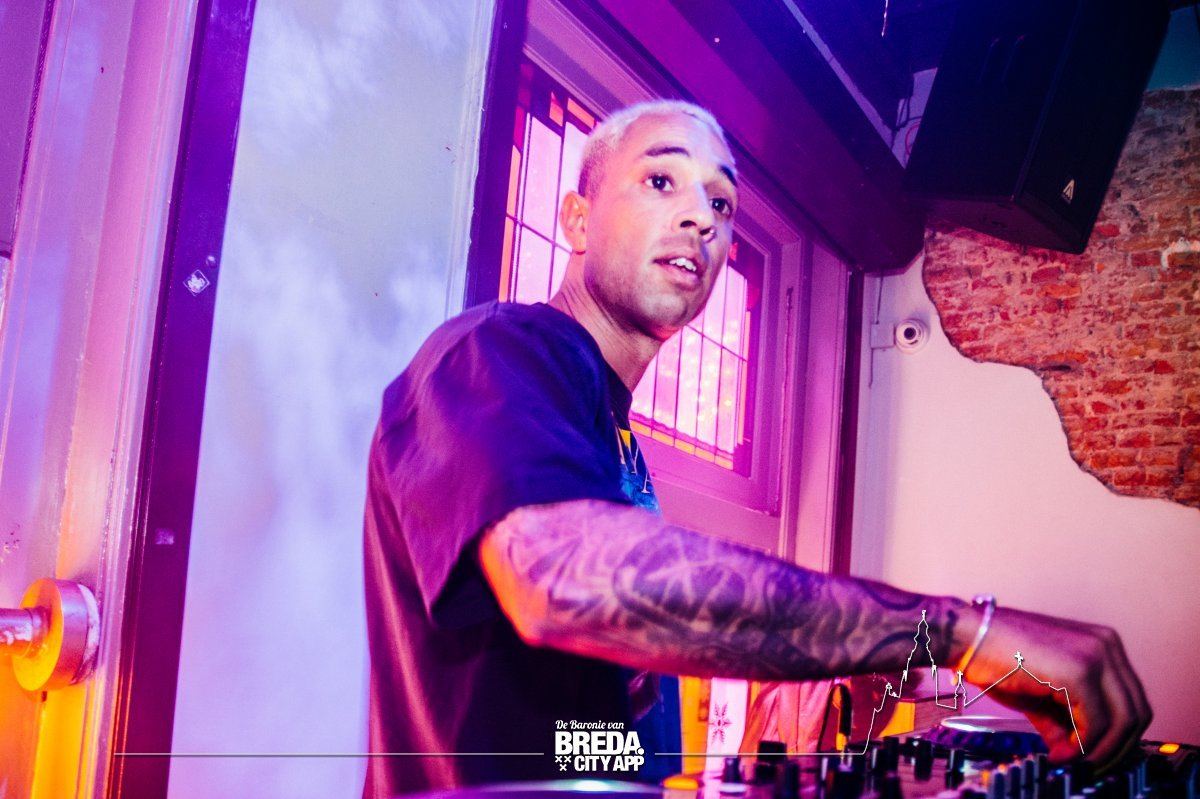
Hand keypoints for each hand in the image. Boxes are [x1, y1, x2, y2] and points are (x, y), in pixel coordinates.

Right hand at [962, 606, 1150, 767]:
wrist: (966, 636)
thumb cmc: (996, 655)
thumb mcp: (1041, 692)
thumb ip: (1065, 719)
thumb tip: (1076, 751)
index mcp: (1103, 645)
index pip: (1132, 700)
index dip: (1119, 737)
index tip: (1098, 757)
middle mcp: (1107, 645)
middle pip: (1137, 712)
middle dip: (1115, 749)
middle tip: (1090, 766)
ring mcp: (1096, 656)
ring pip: (1124, 721)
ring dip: (1100, 751)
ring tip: (1071, 760)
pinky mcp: (1079, 672)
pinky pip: (1097, 723)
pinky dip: (1082, 746)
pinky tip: (1060, 751)